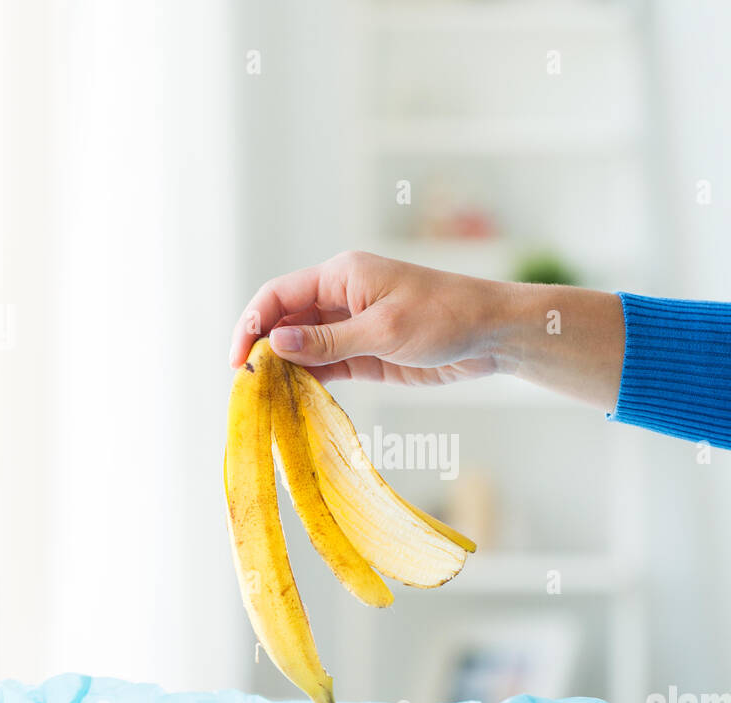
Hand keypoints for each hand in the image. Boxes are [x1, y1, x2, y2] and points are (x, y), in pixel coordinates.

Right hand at [230, 251, 506, 386]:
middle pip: (285, 321)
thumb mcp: (384, 330)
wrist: (492, 333)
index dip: (251, 324)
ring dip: (283, 369)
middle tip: (246, 387)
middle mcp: (341, 296)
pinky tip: (293, 399)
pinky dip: (309, 380)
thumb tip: (275, 345)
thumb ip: (329, 340)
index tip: (237, 360)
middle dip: (262, 350)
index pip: (279, 296)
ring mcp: (353, 325)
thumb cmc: (445, 317)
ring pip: (303, 346)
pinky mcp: (367, 352)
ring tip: (264, 399)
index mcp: (341, 274)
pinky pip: (327, 364)